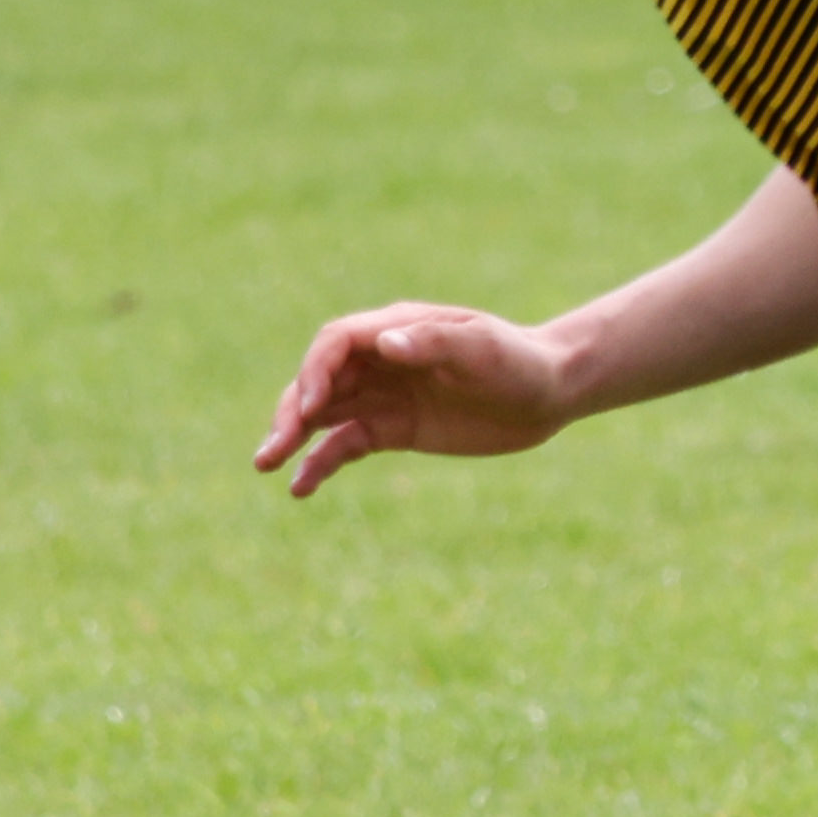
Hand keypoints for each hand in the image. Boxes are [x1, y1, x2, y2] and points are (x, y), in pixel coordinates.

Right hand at [259, 303, 583, 494]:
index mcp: (396, 329)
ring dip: (292, 436)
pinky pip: (346, 443)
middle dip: (292, 412)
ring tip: (266, 464)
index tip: (312, 406)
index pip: (336, 344)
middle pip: (318, 381)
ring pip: (323, 413)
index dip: (316, 372)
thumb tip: (384, 344)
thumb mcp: (483, 349)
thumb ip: (435, 343)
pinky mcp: (394, 428)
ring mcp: (383, 395)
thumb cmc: (519, 360)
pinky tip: (301, 487)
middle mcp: (380, 360)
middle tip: (272, 450)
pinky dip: (321, 462)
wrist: (551, 392)